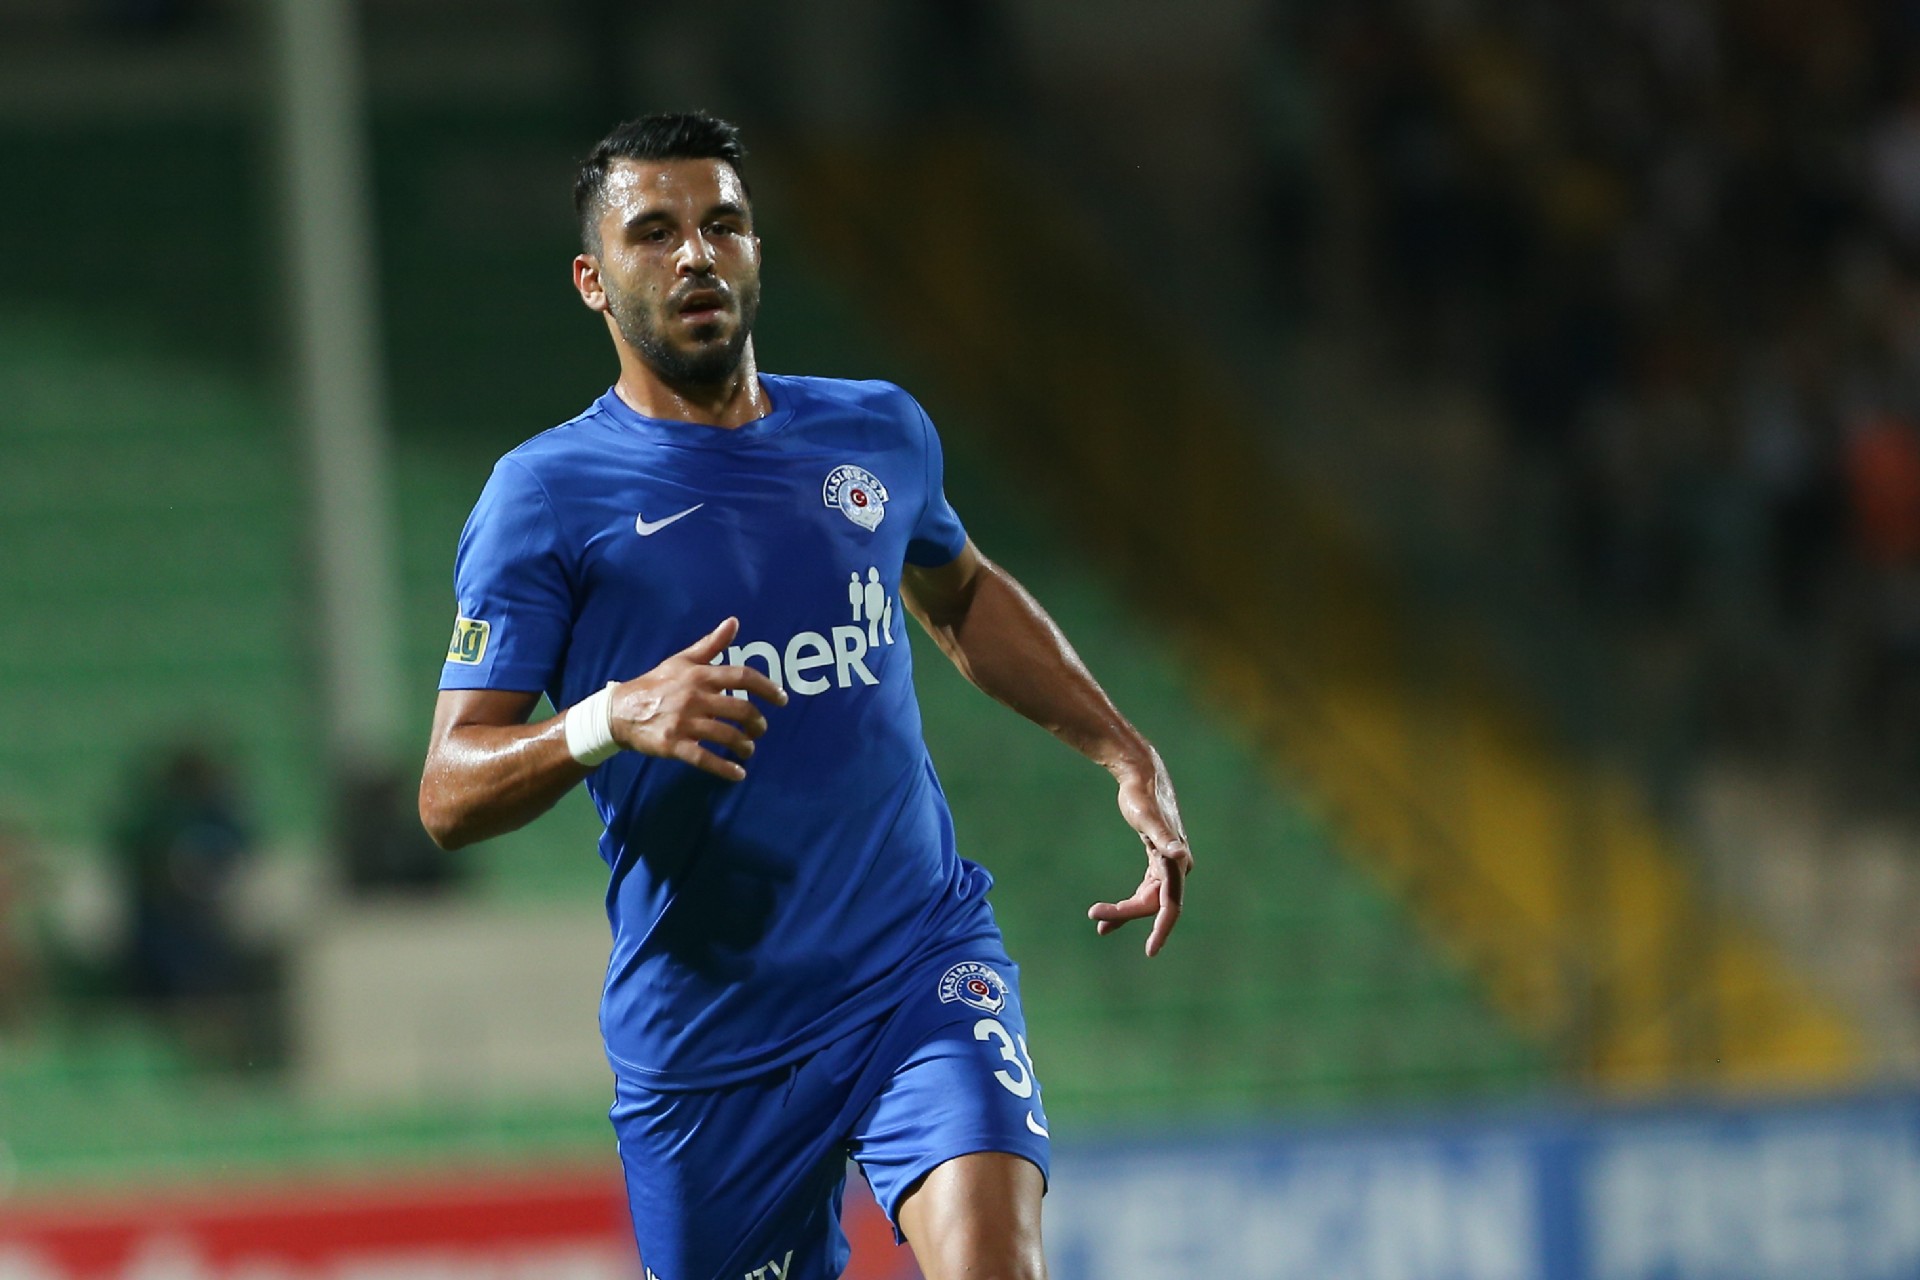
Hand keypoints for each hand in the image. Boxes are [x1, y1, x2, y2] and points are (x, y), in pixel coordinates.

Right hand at [611, 617, 787, 780]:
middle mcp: (694, 696)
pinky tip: (738, 774)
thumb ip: (711, 644)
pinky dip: (725, 768)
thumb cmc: (656, 684)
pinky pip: (705, 758)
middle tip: (760, 729)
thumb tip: (734, 622)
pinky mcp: (673, 744)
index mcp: (699, 675)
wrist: (619, 710)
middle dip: (757, 723)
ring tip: (748, 749)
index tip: (782, 699)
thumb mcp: (682, 660)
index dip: (767, 688)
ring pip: (727, 735)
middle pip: (740, 709)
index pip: (742, 677)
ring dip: (745, 745)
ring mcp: (684, 722)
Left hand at [1087, 750, 1191, 956]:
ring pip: (1148, 900)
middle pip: (1153, 904)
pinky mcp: (1155, 860)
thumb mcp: (1148, 816)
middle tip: (1096, 917)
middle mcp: (1176, 866)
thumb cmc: (1143, 793)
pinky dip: (1128, 903)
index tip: (1149, 950)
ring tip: (1099, 923)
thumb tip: (1181, 856)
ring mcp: (1166, 865)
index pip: (1171, 905)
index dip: (1162, 929)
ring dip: (1125, 913)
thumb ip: (1164, 838)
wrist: (1141, 774)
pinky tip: (1107, 915)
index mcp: (1176, 862)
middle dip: (1127, 915)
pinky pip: (1143, 891)